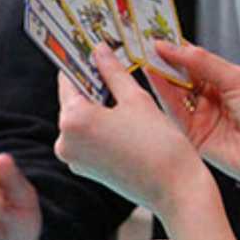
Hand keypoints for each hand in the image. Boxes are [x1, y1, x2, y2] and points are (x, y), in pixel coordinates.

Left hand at [55, 47, 202, 213]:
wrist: (175, 190)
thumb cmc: (159, 145)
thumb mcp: (136, 99)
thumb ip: (112, 72)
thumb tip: (99, 50)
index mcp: (72, 120)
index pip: (68, 79)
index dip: (82, 62)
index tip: (90, 49)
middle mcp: (64, 141)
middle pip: (73, 100)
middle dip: (92, 84)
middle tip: (111, 65)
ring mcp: (73, 158)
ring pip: (81, 120)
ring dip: (98, 106)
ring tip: (122, 92)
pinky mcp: (84, 169)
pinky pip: (87, 138)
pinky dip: (100, 126)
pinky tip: (123, 119)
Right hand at [148, 40, 239, 190]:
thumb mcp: (237, 79)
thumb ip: (203, 62)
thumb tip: (175, 47)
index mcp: (227, 83)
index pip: (196, 61)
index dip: (179, 48)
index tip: (162, 35)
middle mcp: (212, 99)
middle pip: (182, 76)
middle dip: (166, 60)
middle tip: (150, 43)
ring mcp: (201, 116)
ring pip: (175, 92)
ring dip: (161, 74)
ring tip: (147, 55)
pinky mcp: (191, 134)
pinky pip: (173, 111)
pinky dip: (162, 92)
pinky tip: (154, 75)